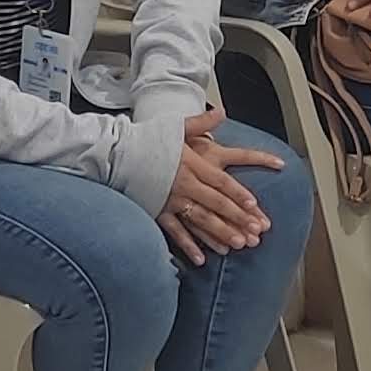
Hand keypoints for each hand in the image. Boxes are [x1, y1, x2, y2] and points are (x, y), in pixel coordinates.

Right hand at [161, 109, 286, 265]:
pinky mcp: (156, 211)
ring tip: (238, 245)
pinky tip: (202, 259)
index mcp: (191, 163)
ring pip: (200, 219)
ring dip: (220, 233)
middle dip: (237, 218)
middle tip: (255, 232)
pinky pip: (175, 232)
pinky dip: (188, 246)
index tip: (254, 204)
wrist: (115, 152)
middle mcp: (183, 183)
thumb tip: (220, 112)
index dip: (238, 193)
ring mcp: (169, 199)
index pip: (221, 180)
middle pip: (216, 202)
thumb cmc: (146, 139)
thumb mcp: (175, 126)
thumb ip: (201, 122)